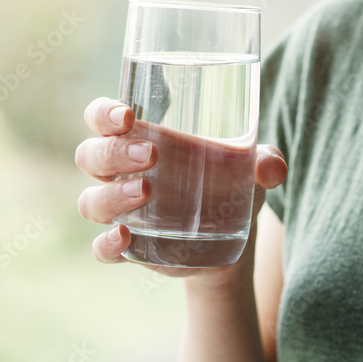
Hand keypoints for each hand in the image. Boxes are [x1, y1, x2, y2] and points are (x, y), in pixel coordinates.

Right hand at [75, 97, 286, 283]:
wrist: (235, 239)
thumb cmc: (232, 183)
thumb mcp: (251, 169)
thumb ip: (265, 162)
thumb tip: (272, 169)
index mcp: (138, 138)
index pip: (101, 117)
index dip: (103, 113)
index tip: (127, 115)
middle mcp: (119, 172)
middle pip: (91, 155)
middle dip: (114, 152)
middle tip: (150, 155)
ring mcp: (120, 212)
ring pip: (90, 201)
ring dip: (110, 196)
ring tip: (144, 193)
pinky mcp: (129, 247)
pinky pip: (101, 248)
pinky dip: (106, 244)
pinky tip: (124, 238)